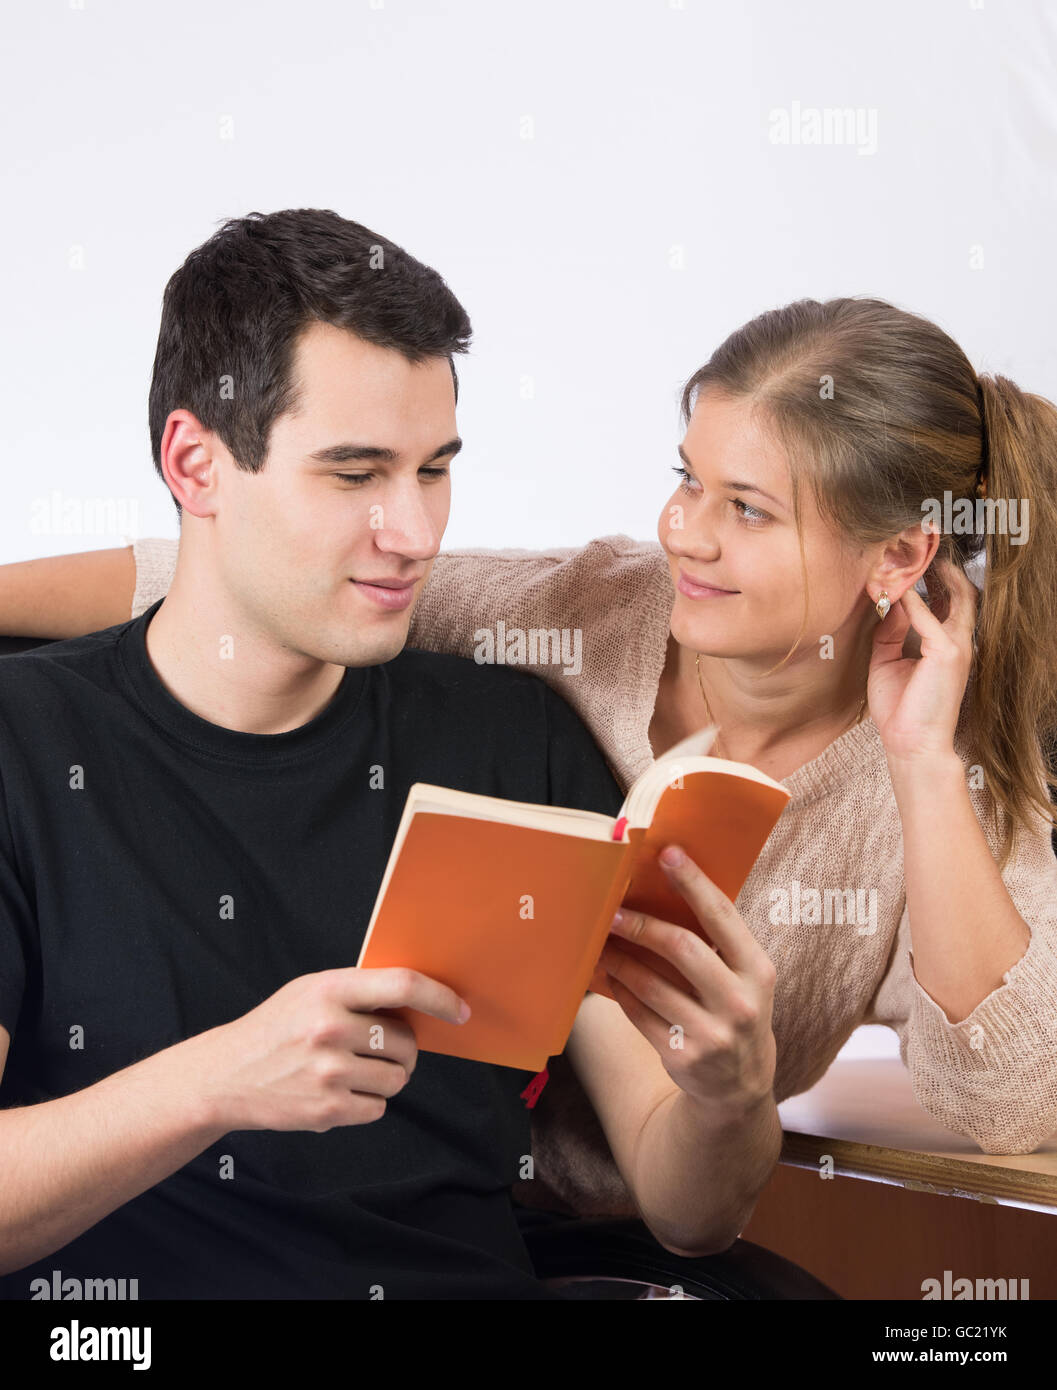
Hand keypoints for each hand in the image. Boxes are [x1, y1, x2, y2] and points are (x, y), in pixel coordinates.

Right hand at [188, 967, 469, 1133]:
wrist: (225, 1075)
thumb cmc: (277, 1027)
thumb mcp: (310, 990)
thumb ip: (360, 992)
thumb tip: (421, 1002)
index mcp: (329, 990)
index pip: (403, 985)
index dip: (439, 998)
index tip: (460, 1010)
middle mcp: (330, 1028)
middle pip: (405, 1042)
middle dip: (401, 1047)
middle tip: (375, 1047)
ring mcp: (329, 1072)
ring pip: (398, 1078)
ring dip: (386, 1077)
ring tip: (352, 1069)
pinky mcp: (328, 1109)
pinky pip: (379, 1107)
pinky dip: (367, 1102)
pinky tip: (337, 1090)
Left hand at [598, 845, 776, 1115]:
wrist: (741, 1089)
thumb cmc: (736, 1013)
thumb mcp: (746, 979)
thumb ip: (718, 944)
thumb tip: (665, 890)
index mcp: (758, 972)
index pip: (723, 917)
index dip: (694, 883)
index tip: (668, 854)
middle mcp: (740, 1003)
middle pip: (682, 948)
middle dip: (642, 925)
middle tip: (612, 910)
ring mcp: (712, 1034)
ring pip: (651, 984)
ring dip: (620, 958)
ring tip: (601, 940)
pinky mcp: (682, 1057)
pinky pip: (639, 1013)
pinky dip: (620, 990)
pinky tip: (609, 974)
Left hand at [867, 553, 977, 763]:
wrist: (910, 744)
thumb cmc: (900, 708)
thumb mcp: (887, 661)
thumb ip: (890, 631)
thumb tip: (888, 603)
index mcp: (947, 644)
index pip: (950, 601)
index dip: (935, 577)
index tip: (912, 558)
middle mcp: (958, 641)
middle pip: (961, 592)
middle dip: (942, 566)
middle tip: (921, 543)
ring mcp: (957, 646)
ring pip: (956, 596)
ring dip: (933, 573)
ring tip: (916, 551)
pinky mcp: (947, 654)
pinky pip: (929, 617)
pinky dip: (913, 599)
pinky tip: (897, 586)